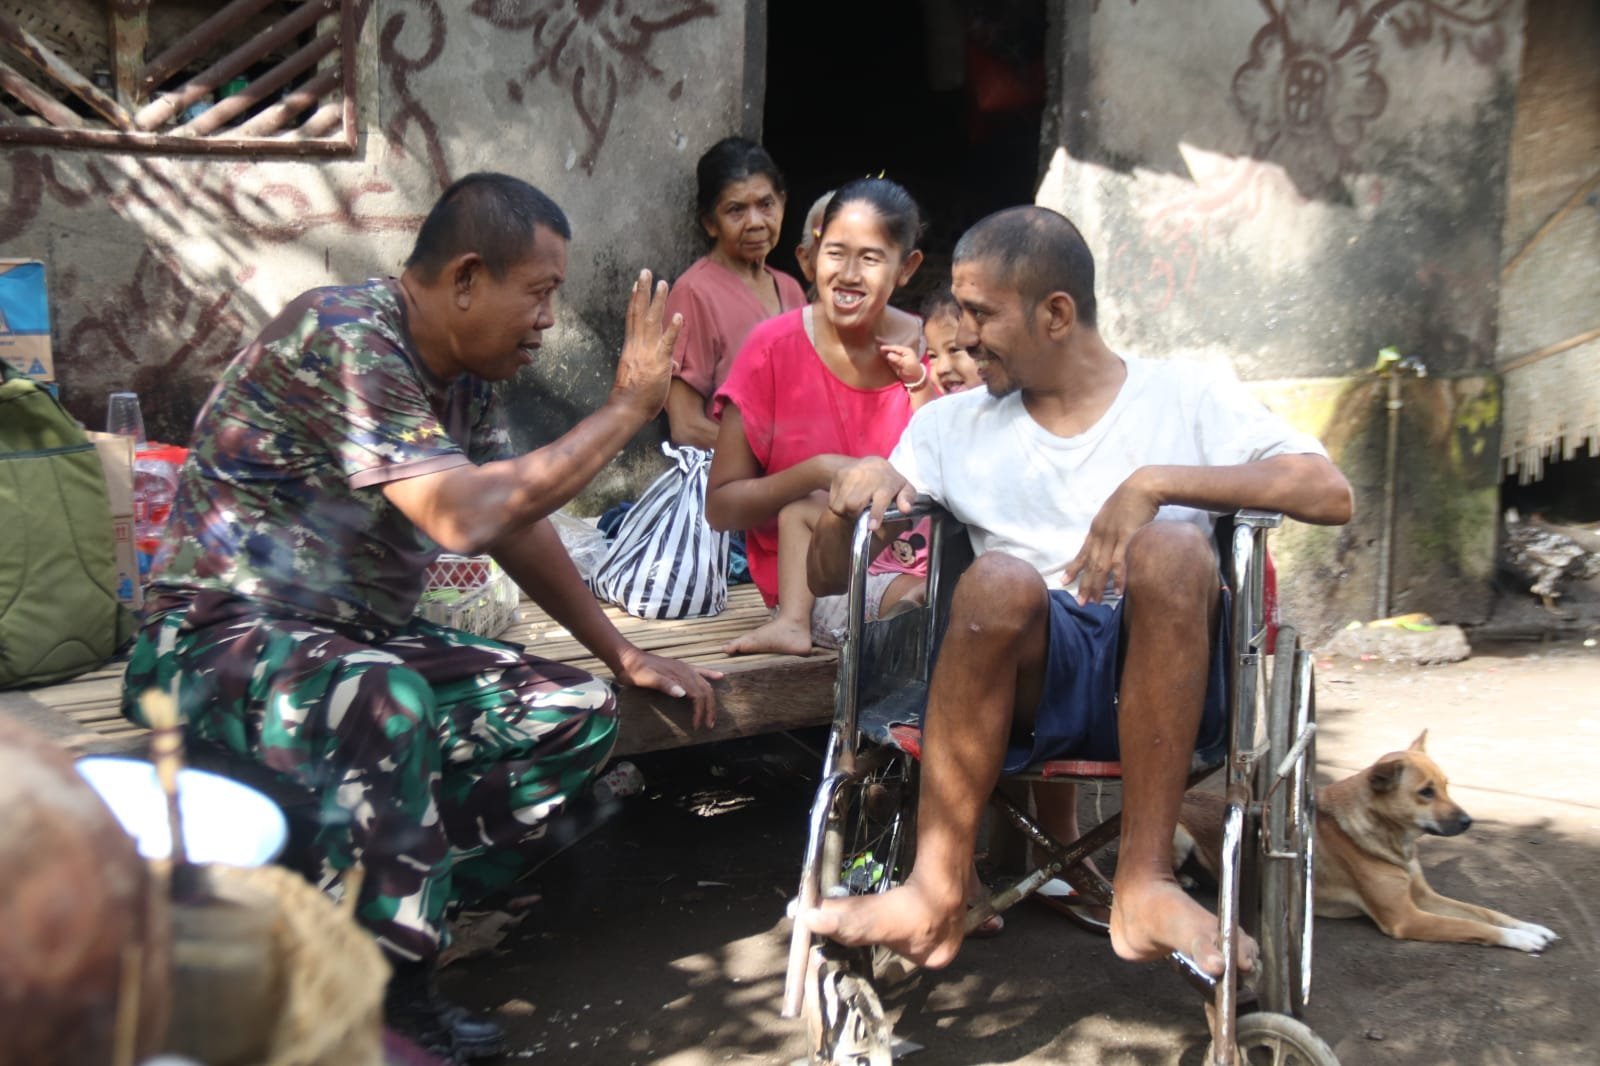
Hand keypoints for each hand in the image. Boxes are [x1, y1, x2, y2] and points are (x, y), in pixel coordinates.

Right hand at [611, 270, 682, 415]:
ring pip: (651, 321)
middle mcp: (638, 345)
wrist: (627, 408)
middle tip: (646, 272)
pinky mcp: (658, 363)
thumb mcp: (647, 377)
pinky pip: (667, 343)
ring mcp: (647, 352)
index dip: (635, 300)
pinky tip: (678, 316)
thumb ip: (661, 365)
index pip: (633, 318)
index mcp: (632, 347)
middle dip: (643, 291)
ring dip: (657, 300)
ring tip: (662, 282)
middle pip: (639, 312)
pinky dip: (672, 329)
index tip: (637, 285)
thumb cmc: (636, 398)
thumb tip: (673, 361)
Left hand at [614, 645, 723, 729]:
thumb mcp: (646, 679)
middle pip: (705, 691)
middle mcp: (685, 671)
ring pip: (705, 684)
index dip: (700, 712)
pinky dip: (710, 675)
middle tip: (708, 725)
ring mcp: (684, 668)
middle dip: (709, 708)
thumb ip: (664, 685)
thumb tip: (683, 694)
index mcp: (679, 675)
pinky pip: (700, 672)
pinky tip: (719, 677)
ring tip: (712, 714)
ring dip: (711, 700)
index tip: (696, 726)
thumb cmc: (635, 671)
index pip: (697, 696)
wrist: (627, 658)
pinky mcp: (680, 667)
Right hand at [827, 456, 913, 531]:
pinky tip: (847, 500)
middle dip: (855, 514)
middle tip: (861, 514)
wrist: (870, 463)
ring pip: (840, 505)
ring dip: (846, 512)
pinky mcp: (838, 476)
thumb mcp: (903, 488)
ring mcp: (850, 476)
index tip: (872, 527)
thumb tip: (906, 509)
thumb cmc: (888, 481)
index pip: (880, 499)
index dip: (876, 513)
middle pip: (853, 504)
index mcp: (885, 483)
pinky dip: (838, 506)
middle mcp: (866, 478)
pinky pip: (832, 501)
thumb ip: (907, 499)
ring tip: (855, 507)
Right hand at [879, 343, 926, 387]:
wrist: (915, 379)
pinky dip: (886, 355)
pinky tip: (881, 354)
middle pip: (892, 348)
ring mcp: (899, 357)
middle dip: (885, 347)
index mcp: (906, 351)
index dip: (888, 347)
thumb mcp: (906, 364)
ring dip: (885, 351)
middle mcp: (902, 352)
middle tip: (877, 343)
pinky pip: (890, 357)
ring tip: (877, 348)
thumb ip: (897, 359)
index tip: (881, 348)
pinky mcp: (897, 362)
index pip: (895, 348)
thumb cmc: (913, 371)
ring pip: (890, 352)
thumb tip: (888, 355)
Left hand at [1061, 473, 1160, 603]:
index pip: (1082, 553)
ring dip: (1097, 585)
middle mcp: (1100, 535)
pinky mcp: (1128, 537)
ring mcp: (1113, 537)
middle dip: (1084, 585)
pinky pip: (1121, 562)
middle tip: (1080, 603)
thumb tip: (1103, 542)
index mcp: (1095, 529)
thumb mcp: (1110, 514)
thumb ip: (1105, 529)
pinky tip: (1118, 592)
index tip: (1064, 582)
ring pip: (1101, 566)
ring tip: (1094, 602)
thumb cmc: (1129, 499)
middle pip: (1090, 564)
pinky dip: (1118, 578)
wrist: (1142, 487)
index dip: (1073, 569)